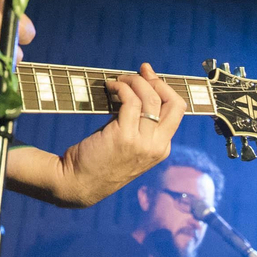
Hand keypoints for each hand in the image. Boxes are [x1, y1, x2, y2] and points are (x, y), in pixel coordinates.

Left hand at [48, 63, 185, 206]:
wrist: (80, 183)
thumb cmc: (100, 159)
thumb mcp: (128, 143)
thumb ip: (139, 122)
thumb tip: (139, 87)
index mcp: (161, 148)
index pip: (177, 110)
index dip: (164, 88)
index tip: (148, 75)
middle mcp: (157, 147)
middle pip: (174, 103)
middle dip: (157, 81)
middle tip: (138, 73)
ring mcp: (142, 143)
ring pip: (150, 98)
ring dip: (133, 81)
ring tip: (118, 81)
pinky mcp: (124, 137)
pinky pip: (130, 101)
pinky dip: (120, 88)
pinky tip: (109, 87)